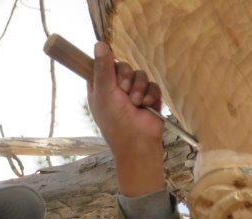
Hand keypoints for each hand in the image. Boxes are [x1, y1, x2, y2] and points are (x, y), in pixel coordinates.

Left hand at [87, 42, 164, 196]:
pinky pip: (152, 84)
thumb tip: (99, 43)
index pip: (101, 66)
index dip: (106, 64)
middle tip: (123, 92)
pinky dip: (150, 94)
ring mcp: (133, 93)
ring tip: (136, 103)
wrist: (138, 142)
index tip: (110, 65)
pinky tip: (147, 105)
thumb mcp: (105, 93)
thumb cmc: (115, 121)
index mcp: (100, 88)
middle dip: (126, 77)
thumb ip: (103, 68)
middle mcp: (115, 89)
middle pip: (123, 66)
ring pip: (140, 74)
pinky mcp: (149, 98)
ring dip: (138, 88)